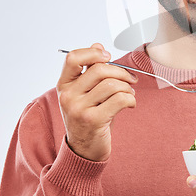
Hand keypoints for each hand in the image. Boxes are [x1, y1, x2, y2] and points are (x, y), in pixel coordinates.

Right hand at [56, 43, 137, 161]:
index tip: (108, 57)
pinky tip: (130, 104)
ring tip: (129, 94)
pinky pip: (120, 99)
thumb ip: (90, 70)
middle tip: (131, 80)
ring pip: (112, 84)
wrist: (85, 151)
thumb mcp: (86, 93)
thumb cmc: (89, 117)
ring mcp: (78, 108)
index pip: (73, 58)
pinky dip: (131, 99)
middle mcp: (67, 96)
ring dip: (127, 88)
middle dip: (121, 72)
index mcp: (64, 85)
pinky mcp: (93, 120)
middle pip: (99, 69)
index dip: (93, 53)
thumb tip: (98, 45)